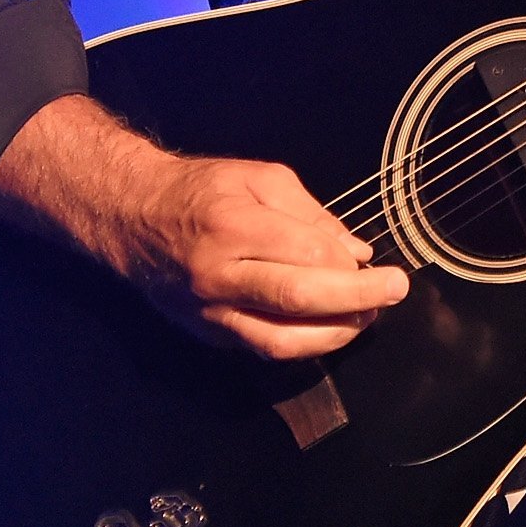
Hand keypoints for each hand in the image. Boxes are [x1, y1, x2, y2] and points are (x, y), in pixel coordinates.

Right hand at [0, 95, 407, 360]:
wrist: (132, 217)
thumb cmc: (201, 189)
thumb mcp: (260, 178)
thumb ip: (311, 214)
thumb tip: (355, 252)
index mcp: (232, 227)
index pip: (305, 255)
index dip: (349, 266)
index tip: (381, 265)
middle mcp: (218, 276)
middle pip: (297, 300)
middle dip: (356, 301)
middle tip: (393, 293)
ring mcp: (210, 312)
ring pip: (281, 341)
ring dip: (334, 335)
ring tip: (366, 318)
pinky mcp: (207, 334)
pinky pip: (262, 348)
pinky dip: (302, 344)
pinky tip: (329, 329)